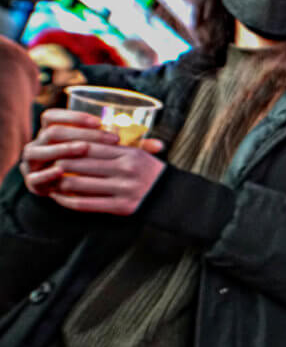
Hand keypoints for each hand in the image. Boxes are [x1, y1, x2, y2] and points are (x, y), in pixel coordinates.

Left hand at [21, 109, 164, 214]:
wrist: (175, 197)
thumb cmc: (151, 173)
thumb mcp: (139, 154)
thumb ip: (116, 147)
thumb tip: (85, 139)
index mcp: (130, 153)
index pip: (90, 146)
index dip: (69, 146)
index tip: (57, 147)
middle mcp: (126, 170)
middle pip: (79, 163)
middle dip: (59, 164)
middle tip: (48, 164)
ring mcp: (123, 189)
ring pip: (78, 184)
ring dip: (59, 183)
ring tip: (51, 181)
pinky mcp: (121, 207)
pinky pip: (85, 204)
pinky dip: (67, 201)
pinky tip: (59, 198)